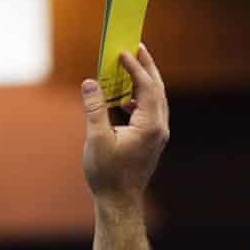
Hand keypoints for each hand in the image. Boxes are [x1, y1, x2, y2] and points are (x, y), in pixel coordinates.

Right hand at [81, 44, 169, 206]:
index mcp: (150, 126)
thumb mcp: (96, 139)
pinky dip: (140, 99)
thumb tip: (90, 82)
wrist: (119, 202)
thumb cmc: (107, 174)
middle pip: (158, 89)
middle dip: (147, 67)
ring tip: (132, 67)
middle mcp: (159, 128)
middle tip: (138, 47)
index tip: (123, 52)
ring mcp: (158, 135)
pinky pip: (150, 112)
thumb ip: (94, 108)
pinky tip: (125, 100)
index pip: (146, 87)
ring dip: (145, 82)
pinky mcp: (152, 141)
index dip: (135, 67)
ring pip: (156, 100)